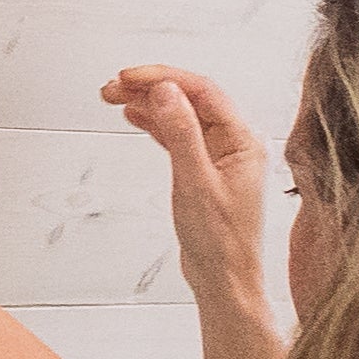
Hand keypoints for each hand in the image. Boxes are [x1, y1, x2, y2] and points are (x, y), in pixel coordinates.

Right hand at [104, 62, 274, 321]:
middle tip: (114, 86)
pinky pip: (178, 135)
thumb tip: (166, 91)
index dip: (164, 77)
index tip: (131, 76)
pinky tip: (134, 116)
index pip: (203, 91)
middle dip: (152, 87)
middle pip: (191, 98)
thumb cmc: (220, 244)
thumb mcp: (195, 183)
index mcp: (245, 140)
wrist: (223, 282)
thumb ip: (182, 133)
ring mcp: (221, 156)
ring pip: (181, 115)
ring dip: (149, 103)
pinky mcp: (205, 169)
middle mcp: (236, 143)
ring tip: (115, 97)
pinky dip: (155, 124)